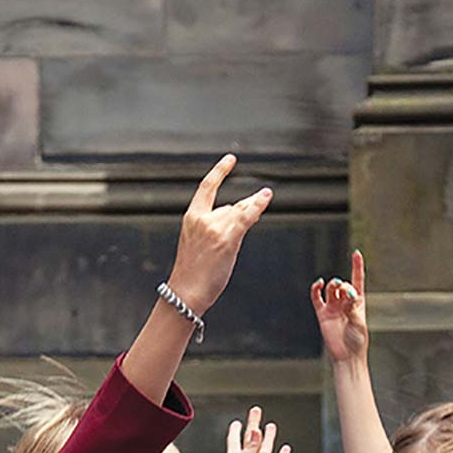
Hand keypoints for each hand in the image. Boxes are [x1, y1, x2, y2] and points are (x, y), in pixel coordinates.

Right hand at [167, 155, 272, 314]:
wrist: (186, 292)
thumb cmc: (193, 274)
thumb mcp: (199, 244)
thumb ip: (219, 226)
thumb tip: (244, 212)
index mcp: (191, 218)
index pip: (207, 188)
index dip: (219, 171)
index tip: (230, 160)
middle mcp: (202, 219)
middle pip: (231, 206)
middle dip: (245, 210)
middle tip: (253, 209)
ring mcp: (214, 228)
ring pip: (240, 213)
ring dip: (251, 213)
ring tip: (251, 218)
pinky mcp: (226, 238)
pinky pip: (246, 218)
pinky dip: (257, 207)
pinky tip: (266, 197)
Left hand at [213, 406, 291, 452]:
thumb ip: (250, 446)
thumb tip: (256, 430)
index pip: (235, 439)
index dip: (235, 430)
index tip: (237, 422)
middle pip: (251, 439)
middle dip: (254, 424)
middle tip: (256, 411)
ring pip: (265, 449)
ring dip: (268, 437)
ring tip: (270, 426)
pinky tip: (285, 448)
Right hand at [310, 251, 368, 363]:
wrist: (347, 356)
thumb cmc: (357, 341)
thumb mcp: (359, 321)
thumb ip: (352, 306)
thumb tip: (346, 294)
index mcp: (358, 302)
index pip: (358, 280)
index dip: (357, 266)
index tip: (356, 254)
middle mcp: (345, 302)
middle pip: (343, 285)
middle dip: (344, 285)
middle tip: (346, 292)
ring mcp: (333, 307)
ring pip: (331, 289)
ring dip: (333, 284)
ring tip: (335, 287)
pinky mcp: (322, 313)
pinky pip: (317, 298)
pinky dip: (316, 289)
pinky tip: (319, 283)